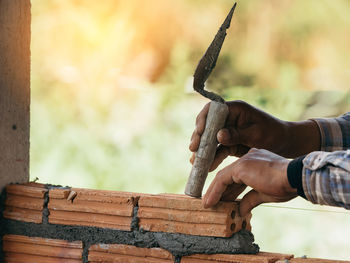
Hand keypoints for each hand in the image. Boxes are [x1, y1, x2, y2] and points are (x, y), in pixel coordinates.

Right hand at [189, 100, 319, 170]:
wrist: (285, 144)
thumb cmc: (274, 134)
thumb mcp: (256, 134)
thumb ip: (237, 134)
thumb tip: (219, 135)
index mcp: (236, 109)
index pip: (213, 110)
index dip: (203, 119)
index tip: (200, 132)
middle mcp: (229, 118)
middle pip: (208, 125)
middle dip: (199, 137)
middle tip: (193, 149)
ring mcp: (228, 131)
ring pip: (210, 139)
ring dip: (202, 149)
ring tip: (195, 161)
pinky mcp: (230, 142)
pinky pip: (218, 149)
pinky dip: (211, 157)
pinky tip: (206, 166)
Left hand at [202, 148, 297, 216]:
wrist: (294, 177)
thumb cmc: (286, 185)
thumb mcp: (264, 194)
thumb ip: (251, 200)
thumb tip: (241, 211)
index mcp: (256, 161)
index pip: (238, 176)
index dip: (230, 190)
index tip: (225, 200)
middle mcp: (248, 157)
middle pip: (229, 176)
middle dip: (221, 192)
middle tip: (214, 204)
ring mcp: (243, 161)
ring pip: (223, 177)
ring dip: (215, 192)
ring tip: (208, 205)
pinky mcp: (240, 167)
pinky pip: (222, 180)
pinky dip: (214, 192)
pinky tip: (209, 202)